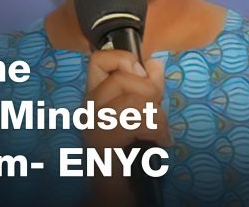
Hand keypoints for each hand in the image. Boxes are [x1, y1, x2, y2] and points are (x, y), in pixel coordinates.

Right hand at [83, 49, 169, 205]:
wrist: (119, 190)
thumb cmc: (133, 150)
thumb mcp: (144, 110)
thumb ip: (149, 85)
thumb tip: (154, 62)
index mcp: (95, 95)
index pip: (98, 59)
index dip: (124, 60)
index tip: (140, 75)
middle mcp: (88, 107)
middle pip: (123, 78)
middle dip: (150, 93)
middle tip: (156, 112)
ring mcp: (93, 124)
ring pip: (134, 100)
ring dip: (157, 117)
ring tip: (159, 132)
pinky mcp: (103, 140)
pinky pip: (139, 121)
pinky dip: (158, 131)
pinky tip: (160, 141)